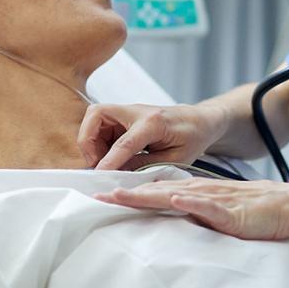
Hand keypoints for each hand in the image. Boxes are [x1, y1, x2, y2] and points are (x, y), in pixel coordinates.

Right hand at [78, 102, 224, 170]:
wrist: (200, 120)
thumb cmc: (192, 138)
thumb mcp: (175, 159)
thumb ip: (146, 166)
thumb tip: (118, 174)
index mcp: (154, 122)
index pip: (124, 143)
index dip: (108, 161)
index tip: (99, 176)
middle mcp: (137, 111)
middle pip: (97, 114)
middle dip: (88, 139)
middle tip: (97, 163)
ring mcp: (129, 111)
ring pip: (94, 118)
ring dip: (92, 141)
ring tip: (105, 161)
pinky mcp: (124, 116)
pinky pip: (101, 125)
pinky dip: (99, 141)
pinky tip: (112, 155)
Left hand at [93, 179, 288, 240]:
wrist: (287, 205)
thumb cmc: (253, 212)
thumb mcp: (217, 214)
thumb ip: (194, 216)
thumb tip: (171, 221)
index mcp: (195, 193)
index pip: (156, 192)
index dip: (130, 194)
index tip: (103, 196)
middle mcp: (200, 192)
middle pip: (157, 191)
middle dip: (127, 194)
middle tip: (97, 195)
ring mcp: (215, 200)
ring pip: (175, 195)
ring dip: (147, 195)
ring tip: (122, 195)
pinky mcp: (231, 212)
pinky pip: (208, 206)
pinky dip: (190, 202)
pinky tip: (174, 200)